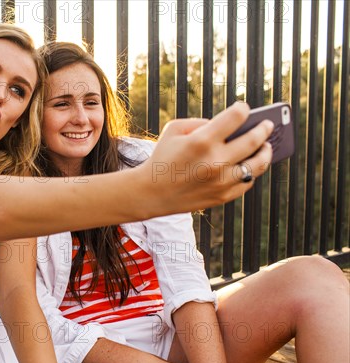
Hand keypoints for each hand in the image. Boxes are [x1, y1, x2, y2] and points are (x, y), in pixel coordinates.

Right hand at [139, 102, 272, 214]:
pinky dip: (250, 172)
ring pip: (257, 165)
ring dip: (266, 152)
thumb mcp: (174, 130)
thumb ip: (200, 122)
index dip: (243, 109)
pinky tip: (250, 165)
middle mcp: (215, 161)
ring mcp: (221, 181)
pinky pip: (247, 182)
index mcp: (202, 140)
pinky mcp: (222, 196)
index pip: (236, 117)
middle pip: (254, 140)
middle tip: (268, 125)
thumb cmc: (162, 157)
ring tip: (266, 146)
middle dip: (264, 129)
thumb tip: (226, 125)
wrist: (151, 192)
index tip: (244, 109)